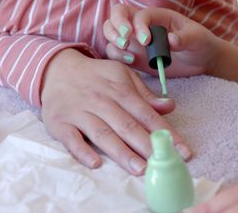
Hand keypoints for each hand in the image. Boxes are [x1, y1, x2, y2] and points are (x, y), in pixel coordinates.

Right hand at [40, 48, 192, 174]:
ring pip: (102, 134)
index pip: (147, 114)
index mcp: (119, 89)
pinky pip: (71, 139)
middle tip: (162, 163)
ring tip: (138, 168)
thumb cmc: (95, 76)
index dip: (166, 132)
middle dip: (146, 145)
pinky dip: (82, 151)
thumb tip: (170, 106)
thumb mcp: (122, 76)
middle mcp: (101, 101)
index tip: (183, 150)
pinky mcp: (60, 123)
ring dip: (121, 152)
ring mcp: (79, 112)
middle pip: (126, 125)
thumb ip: (145, 94)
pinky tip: (96, 163)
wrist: (55, 69)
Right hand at [103, 4, 237, 82]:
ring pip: (111, 32)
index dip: (138, 25)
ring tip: (127, 54)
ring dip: (113, 41)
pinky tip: (130, 62)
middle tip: (125, 41)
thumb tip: (171, 40)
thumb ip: (184, 38)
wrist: (201, 60)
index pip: (139, 14)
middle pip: (117, 15)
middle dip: (116, 26)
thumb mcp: (197, 38)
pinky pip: (115, 52)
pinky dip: (116, 56)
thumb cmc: (200, 43)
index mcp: (157, 16)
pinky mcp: (133, 55)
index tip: (146, 41)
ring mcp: (135, 40)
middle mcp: (142, 25)